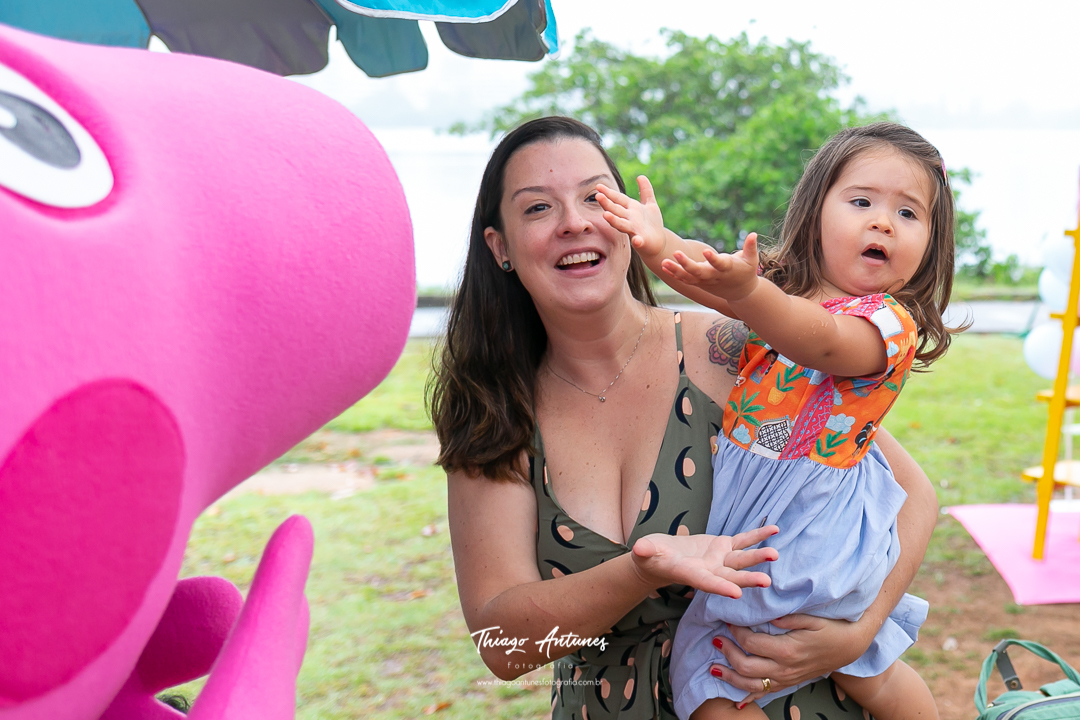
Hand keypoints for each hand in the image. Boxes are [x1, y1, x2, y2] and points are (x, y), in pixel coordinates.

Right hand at [595, 176, 667, 257]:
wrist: (658, 242)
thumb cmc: (651, 223)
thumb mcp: (649, 204)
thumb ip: (646, 191)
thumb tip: (640, 176)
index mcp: (631, 209)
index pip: (618, 199)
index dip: (609, 192)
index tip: (598, 186)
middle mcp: (629, 219)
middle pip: (616, 210)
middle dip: (607, 204)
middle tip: (597, 196)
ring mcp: (634, 230)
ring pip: (621, 224)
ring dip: (614, 220)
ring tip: (605, 215)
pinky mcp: (642, 241)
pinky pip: (639, 241)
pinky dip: (637, 241)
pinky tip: (637, 240)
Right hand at [630, 525, 777, 597]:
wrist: (663, 557)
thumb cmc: (651, 557)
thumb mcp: (646, 552)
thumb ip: (646, 551)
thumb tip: (640, 548)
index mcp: (691, 575)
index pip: (706, 582)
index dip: (720, 587)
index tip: (736, 594)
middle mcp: (709, 570)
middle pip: (731, 576)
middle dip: (748, 579)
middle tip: (766, 581)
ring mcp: (719, 559)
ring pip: (741, 559)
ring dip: (758, 557)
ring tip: (775, 554)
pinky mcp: (723, 546)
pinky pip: (743, 540)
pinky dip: (758, 536)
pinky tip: (774, 530)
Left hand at [661, 232, 760, 302]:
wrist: (741, 293)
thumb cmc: (746, 271)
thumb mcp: (751, 260)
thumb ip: (751, 247)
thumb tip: (753, 234)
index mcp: (727, 269)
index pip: (719, 264)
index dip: (713, 259)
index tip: (705, 251)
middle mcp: (714, 276)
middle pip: (699, 272)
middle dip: (687, 264)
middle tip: (676, 253)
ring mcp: (705, 281)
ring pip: (689, 277)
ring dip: (675, 270)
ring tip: (664, 262)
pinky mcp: (699, 283)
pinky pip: (685, 280)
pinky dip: (675, 274)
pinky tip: (663, 266)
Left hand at [710, 614, 866, 704]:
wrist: (850, 646)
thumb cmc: (830, 628)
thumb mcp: (810, 617)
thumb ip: (786, 616)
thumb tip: (765, 614)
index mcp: (787, 649)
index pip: (751, 642)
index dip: (735, 632)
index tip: (727, 620)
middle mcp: (784, 668)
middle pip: (746, 666)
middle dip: (727, 653)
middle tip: (716, 639)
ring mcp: (786, 679)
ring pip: (752, 685)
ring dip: (730, 678)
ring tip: (714, 668)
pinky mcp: (789, 684)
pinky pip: (765, 694)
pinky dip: (749, 698)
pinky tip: (736, 701)